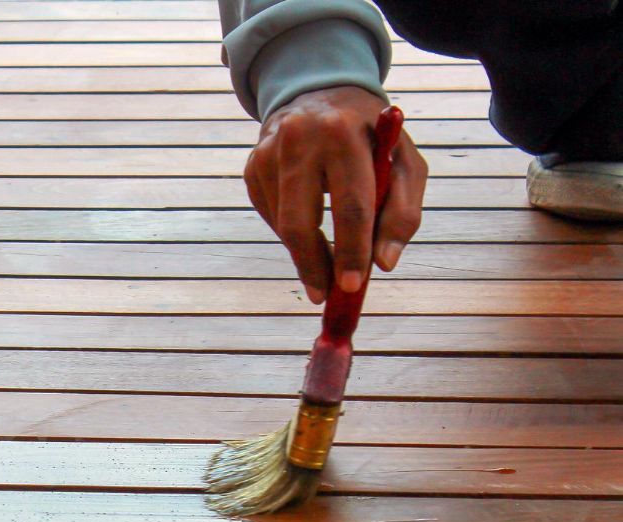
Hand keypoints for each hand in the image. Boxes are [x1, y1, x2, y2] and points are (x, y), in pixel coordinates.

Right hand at [244, 86, 427, 303]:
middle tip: (325, 295)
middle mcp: (301, 139)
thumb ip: (403, 213)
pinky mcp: (252, 165)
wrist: (321, 92)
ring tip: (322, 265)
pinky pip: (270, 215)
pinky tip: (308, 221)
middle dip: (314, 265)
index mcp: (345, 134)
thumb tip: (384, 264)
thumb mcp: (403, 162)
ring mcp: (269, 152)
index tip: (352, 287)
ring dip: (304, 253)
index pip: (350, 204)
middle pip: (301, 221)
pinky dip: (290, 231)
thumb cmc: (372, 137)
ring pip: (282, 224)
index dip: (351, 251)